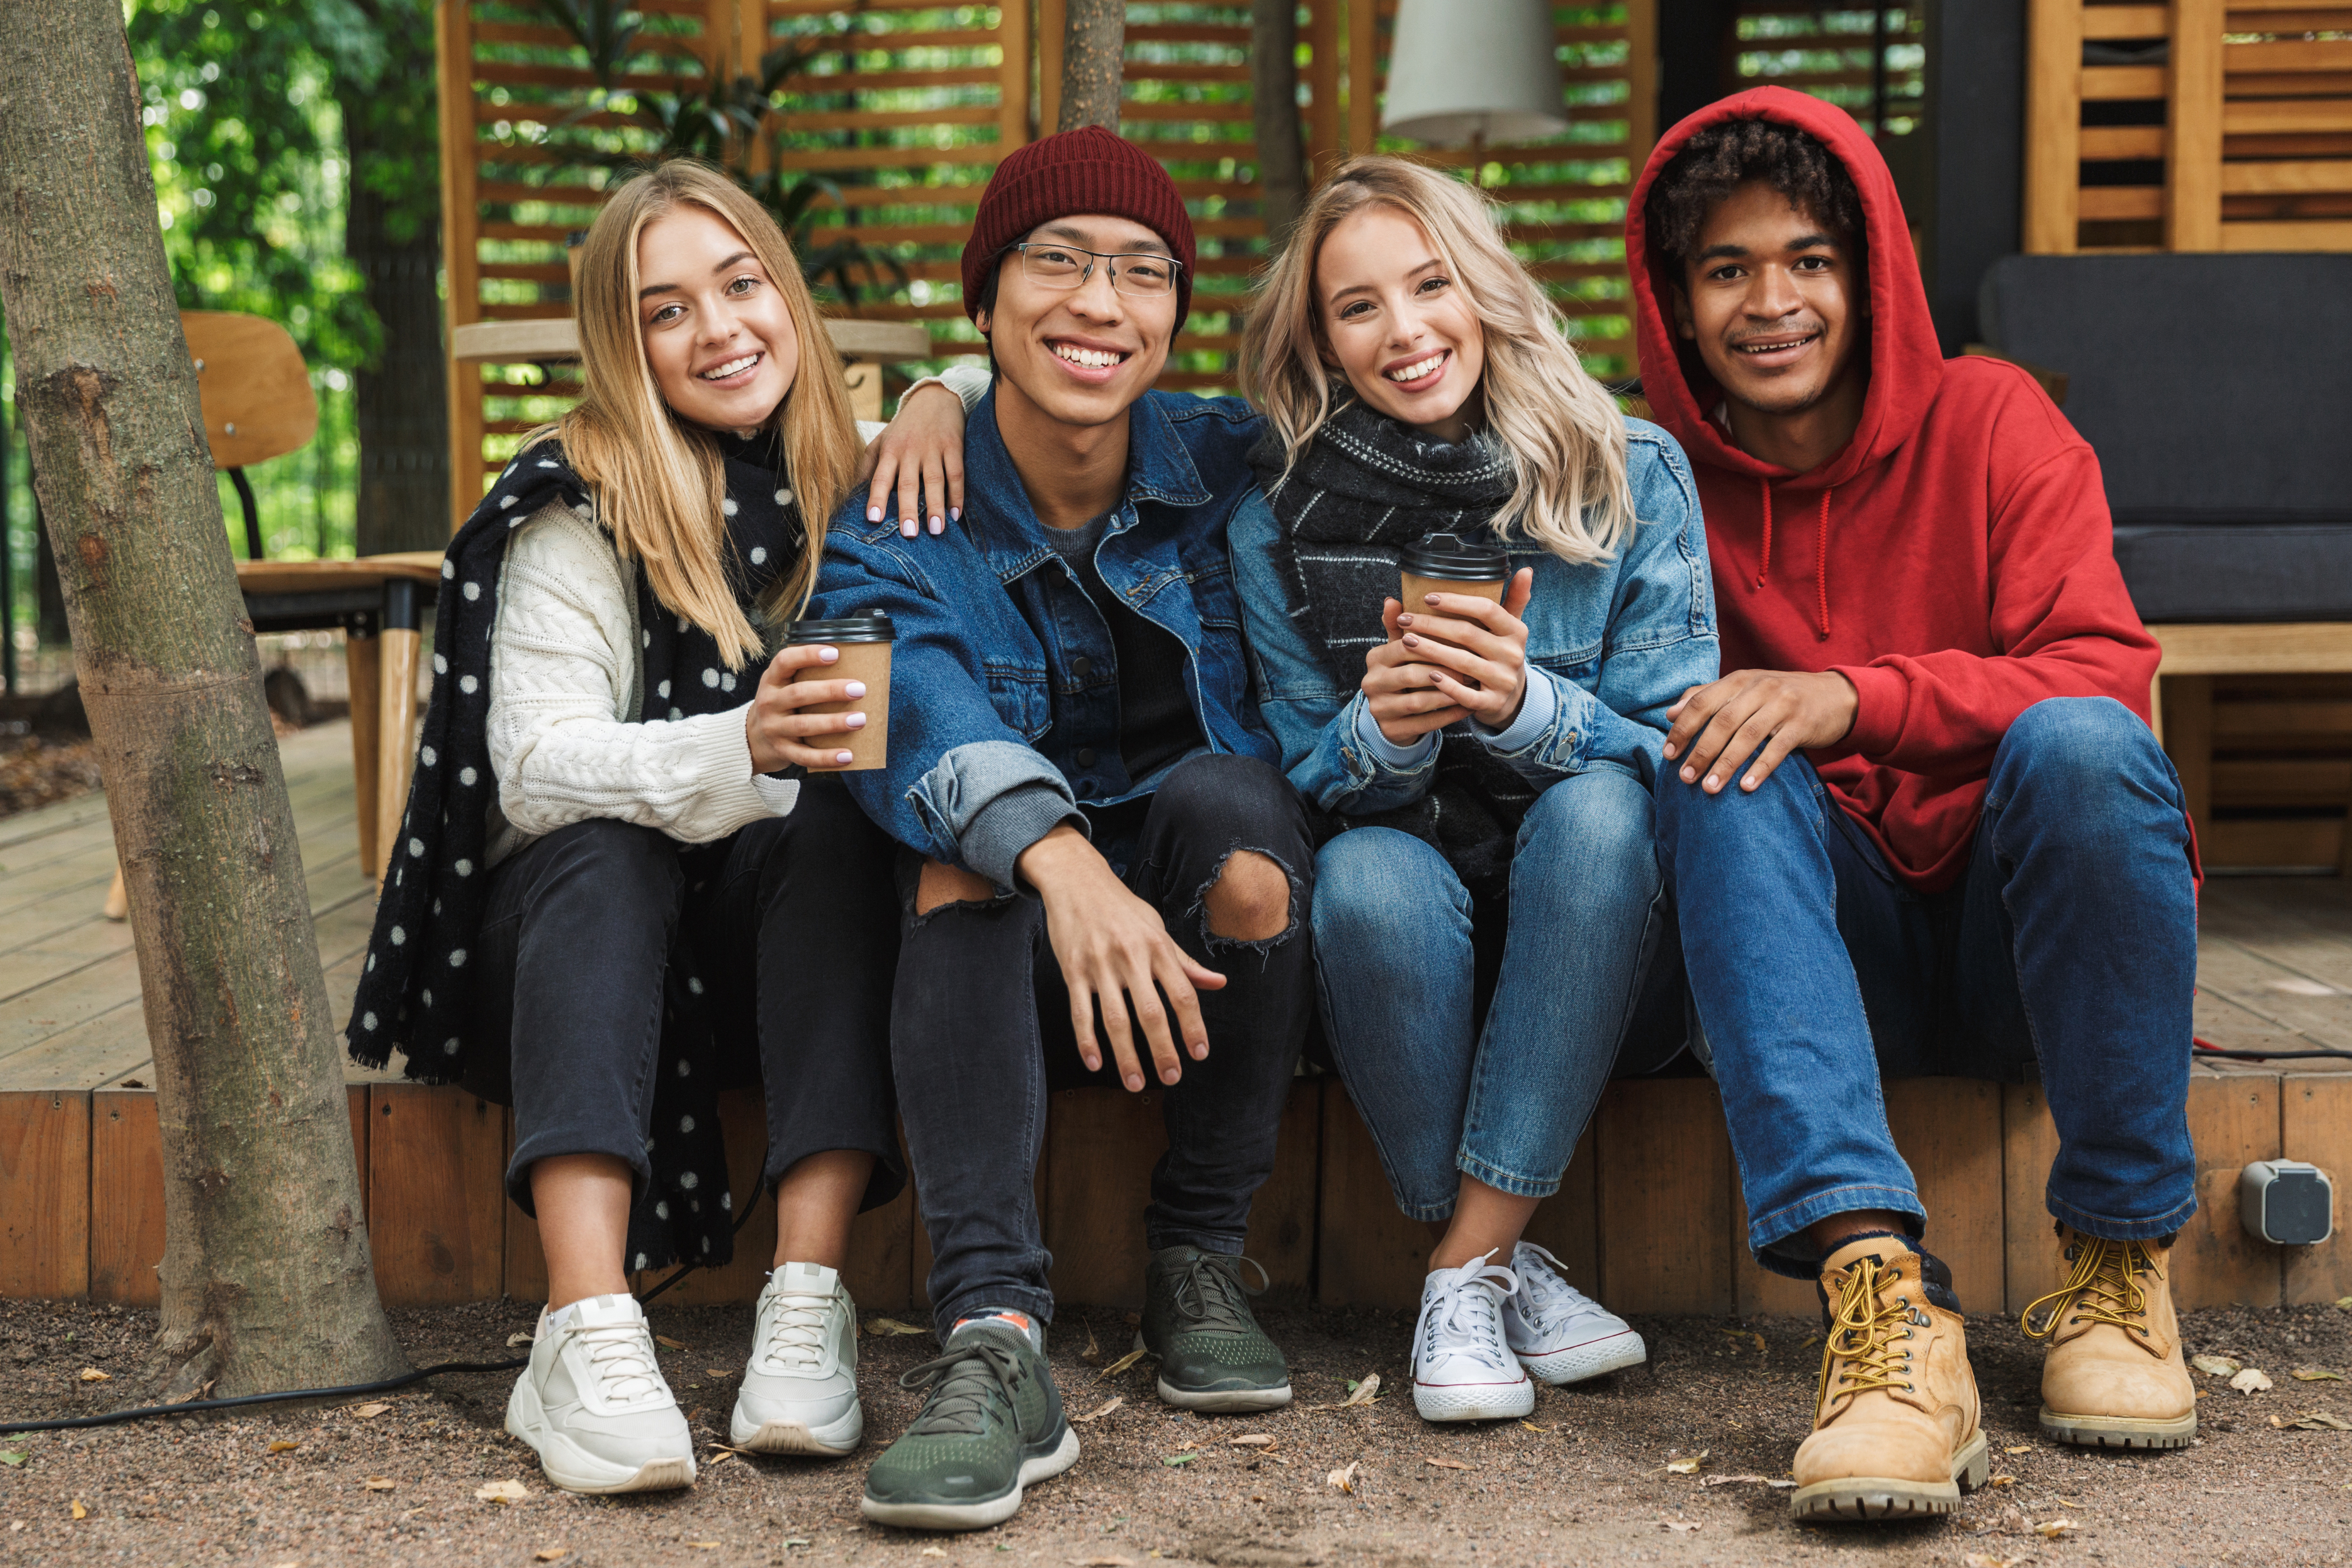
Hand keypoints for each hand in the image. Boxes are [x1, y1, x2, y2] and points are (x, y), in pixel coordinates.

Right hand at [745, 643, 868, 772]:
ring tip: (860, 719)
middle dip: (831, 691)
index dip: (808, 655)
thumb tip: (855, 662)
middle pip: (799, 694)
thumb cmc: (780, 704)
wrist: (752, 739)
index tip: (835, 653)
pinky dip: (827, 757)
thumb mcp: (782, 684)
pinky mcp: (782, 751)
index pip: (785, 661)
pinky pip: (805, 756)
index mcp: (772, 680)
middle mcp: (769, 703)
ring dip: (834, 723)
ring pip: (804, 725)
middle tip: (859, 689)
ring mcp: (774, 728)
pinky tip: (848, 755)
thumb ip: (805, 674)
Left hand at [855, 381, 965, 537]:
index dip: (876, 497)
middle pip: (908, 483)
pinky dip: (957, 494)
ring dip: (935, 506)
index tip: (874, 518)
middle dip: (908, 508)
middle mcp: (910, 450)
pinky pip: (956, 473)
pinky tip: (956, 514)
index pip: (880, 477)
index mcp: (890, 450)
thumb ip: (868, 465)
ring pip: (934, 480)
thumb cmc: (904, 427)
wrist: (934, 398)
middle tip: (908, 533)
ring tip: (936, 530)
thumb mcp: (882, 441)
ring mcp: (933, 448)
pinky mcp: (954, 446)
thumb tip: (852, 493)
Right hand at [1017, 825, 1226, 1091]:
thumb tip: (1220, 983)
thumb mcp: (1158, 929)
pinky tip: (1095, 1063)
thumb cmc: (1122, 908)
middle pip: (1151, 1012)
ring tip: (1135, 1083)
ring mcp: (1099, 965)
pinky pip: (1081, 1012)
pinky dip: (1087, 1040)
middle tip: (1171, 1077)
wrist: (1076, 880)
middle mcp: (1131, 957)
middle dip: (1163, 1049)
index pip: (1182, 993)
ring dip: (1126, 1055)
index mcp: (1157, 947)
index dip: (1193, 1025)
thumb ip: (1186, 962)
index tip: (1199, 1053)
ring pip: (1115, 1019)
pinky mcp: (1072, 970)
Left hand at [1361, 568, 1534, 744]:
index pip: (1486, 609)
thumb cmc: (1500, 654)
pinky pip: (1465, 694)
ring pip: (1462, 662)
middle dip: (1432, 625)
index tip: (1427, 597)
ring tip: (1405, 640)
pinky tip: (1427, 674)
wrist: (1512, 698)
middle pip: (1467, 634)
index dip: (1456, 602)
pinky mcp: (1492, 703)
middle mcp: (1513, 654)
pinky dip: (1446, 685)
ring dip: (1430, 650)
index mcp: (1515, 631)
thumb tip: (1526, 569)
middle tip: (1405, 619)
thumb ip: (1514, 600)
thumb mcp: (1509, 628)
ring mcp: (1503, 680)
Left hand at [1661, 669, 1858, 792]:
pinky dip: (1761, 768)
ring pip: (1748, 736)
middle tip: (1685, 778)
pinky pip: (1779, 748)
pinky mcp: (1803, 724)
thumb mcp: (1745, 689)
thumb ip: (1707, 696)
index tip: (1668, 754)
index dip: (1683, 729)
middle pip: (1722, 721)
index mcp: (1740, 680)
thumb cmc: (1780, 696)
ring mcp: (1783, 705)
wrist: (1836, 695)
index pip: (1702, 702)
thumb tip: (1670, 713)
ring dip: (1726, 764)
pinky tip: (1746, 786)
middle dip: (1701, 751)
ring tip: (1709, 788)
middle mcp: (1760, 688)